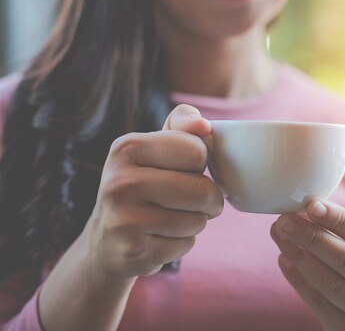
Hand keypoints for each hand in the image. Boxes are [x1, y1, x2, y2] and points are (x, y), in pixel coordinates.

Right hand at [82, 104, 223, 277]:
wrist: (105, 241)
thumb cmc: (143, 183)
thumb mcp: (156, 146)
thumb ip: (182, 123)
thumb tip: (203, 125)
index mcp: (126, 148)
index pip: (197, 151)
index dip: (201, 163)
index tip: (185, 168)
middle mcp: (119, 182)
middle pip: (202, 189)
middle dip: (208, 198)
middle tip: (189, 199)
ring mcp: (123, 220)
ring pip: (198, 220)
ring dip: (195, 221)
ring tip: (169, 218)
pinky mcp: (133, 252)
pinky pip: (186, 244)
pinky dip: (181, 242)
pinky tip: (158, 237)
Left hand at [270, 201, 344, 330]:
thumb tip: (304, 208)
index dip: (338, 219)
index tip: (311, 205)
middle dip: (312, 237)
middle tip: (285, 220)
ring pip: (330, 283)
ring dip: (300, 256)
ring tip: (280, 236)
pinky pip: (317, 304)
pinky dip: (298, 280)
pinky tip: (283, 259)